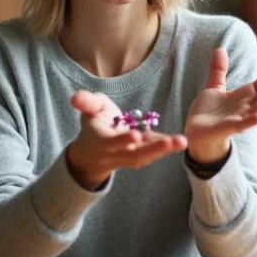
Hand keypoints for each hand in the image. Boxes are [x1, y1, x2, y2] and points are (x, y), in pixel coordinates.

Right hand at [66, 90, 187, 190]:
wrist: (92, 152)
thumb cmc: (93, 122)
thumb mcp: (88, 108)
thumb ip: (85, 102)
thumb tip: (75, 98)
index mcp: (100, 140)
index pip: (110, 142)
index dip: (121, 140)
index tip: (135, 136)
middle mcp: (114, 153)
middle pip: (132, 155)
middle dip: (151, 149)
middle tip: (169, 143)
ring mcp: (127, 158)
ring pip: (144, 157)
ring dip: (162, 151)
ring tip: (180, 142)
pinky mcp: (138, 155)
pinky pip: (151, 154)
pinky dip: (164, 148)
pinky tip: (179, 141)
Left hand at [185, 49, 256, 163]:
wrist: (195, 134)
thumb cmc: (207, 113)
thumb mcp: (213, 87)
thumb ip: (218, 70)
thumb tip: (220, 49)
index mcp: (245, 95)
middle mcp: (247, 106)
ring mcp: (239, 118)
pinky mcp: (228, 128)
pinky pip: (241, 125)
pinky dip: (250, 122)